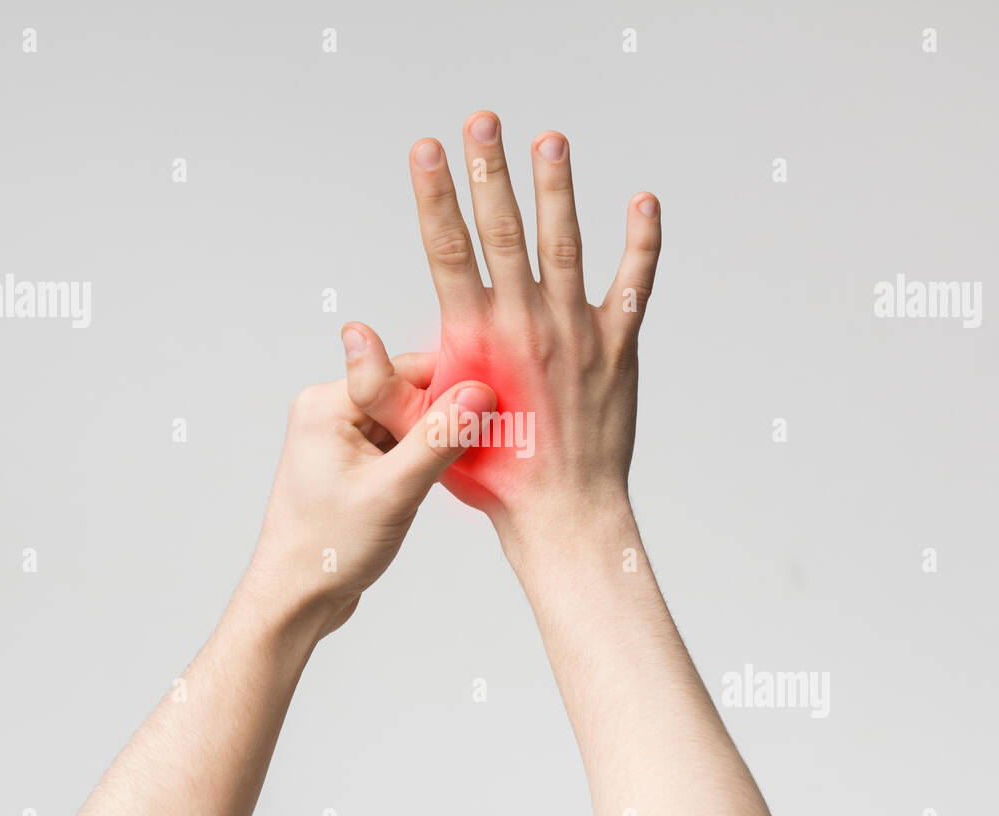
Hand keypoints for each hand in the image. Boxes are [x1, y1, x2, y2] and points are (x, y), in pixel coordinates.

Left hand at [247, 350, 495, 638]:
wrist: (296, 599)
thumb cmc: (327, 550)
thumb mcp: (393, 492)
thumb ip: (436, 438)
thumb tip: (478, 394)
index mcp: (327, 404)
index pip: (405, 370)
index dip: (452, 385)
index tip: (494, 405)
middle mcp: (330, 411)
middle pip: (409, 391)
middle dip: (446, 414)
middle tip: (486, 438)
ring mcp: (341, 438)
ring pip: (409, 418)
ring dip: (438, 438)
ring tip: (465, 462)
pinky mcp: (354, 462)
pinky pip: (401, 442)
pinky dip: (426, 455)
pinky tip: (444, 475)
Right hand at [342, 111, 660, 543]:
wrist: (562, 512)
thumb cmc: (490, 476)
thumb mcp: (420, 434)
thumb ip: (383, 385)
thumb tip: (354, 334)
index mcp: (475, 338)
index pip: (448, 249)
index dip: (433, 194)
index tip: (426, 147)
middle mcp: (526, 323)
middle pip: (504, 231)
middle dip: (490, 171)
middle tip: (483, 120)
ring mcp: (576, 332)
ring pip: (566, 245)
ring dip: (557, 188)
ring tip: (550, 139)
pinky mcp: (616, 348)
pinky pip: (634, 285)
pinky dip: (642, 244)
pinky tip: (644, 202)